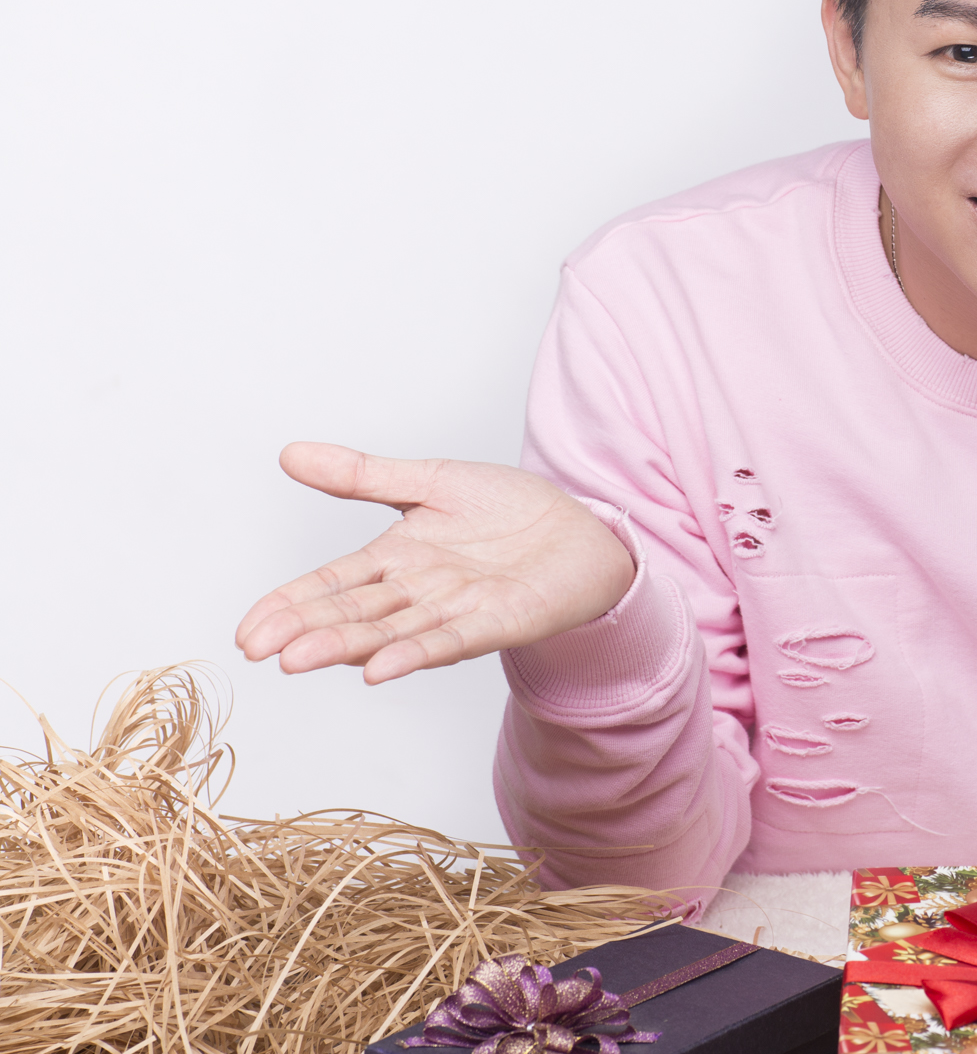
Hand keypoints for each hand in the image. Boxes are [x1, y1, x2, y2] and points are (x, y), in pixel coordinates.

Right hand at [235, 443, 634, 683]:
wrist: (582, 528)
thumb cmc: (508, 509)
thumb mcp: (430, 481)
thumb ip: (363, 475)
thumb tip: (290, 454)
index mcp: (396, 559)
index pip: (331, 584)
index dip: (289, 605)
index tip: (247, 630)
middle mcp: (418, 592)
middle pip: (352, 614)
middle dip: (305, 630)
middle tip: (258, 649)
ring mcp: (456, 611)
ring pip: (390, 632)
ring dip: (346, 647)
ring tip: (299, 659)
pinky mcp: (499, 621)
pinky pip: (449, 640)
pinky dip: (413, 654)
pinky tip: (378, 669)